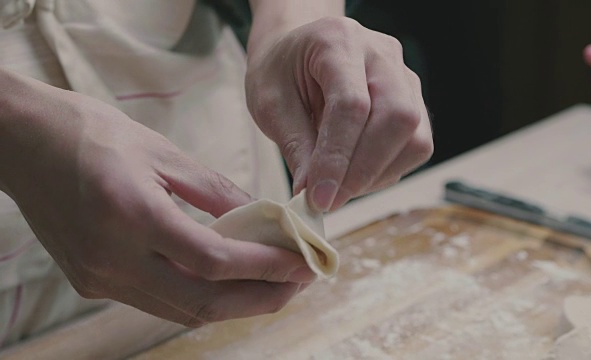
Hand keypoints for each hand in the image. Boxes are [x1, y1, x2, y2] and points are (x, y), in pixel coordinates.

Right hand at [0, 71, 315, 326]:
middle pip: (204, 302)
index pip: (215, 261)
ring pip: (182, 310)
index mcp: (132, 215)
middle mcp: (113, 258)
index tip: (303, 264)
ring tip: (272, 285)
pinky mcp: (92, 282)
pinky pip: (158, 302)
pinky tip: (226, 281)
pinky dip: (199, 295)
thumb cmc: (89, 133)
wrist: (20, 143)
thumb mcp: (162, 152)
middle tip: (298, 283)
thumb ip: (215, 191)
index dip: (266, 267)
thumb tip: (261, 218)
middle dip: (261, 299)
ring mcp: (99, 277)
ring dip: (234, 304)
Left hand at [245, 16, 433, 211]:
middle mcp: (382, 53)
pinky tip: (356, 175)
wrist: (299, 52)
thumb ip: (295, 146)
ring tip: (340, 188)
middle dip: (364, 171)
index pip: (352, 105)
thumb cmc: (281, 73)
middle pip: (398, 118)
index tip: (319, 197)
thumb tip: (313, 195)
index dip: (338, 158)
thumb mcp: (270, 104)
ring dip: (378, 175)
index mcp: (339, 42)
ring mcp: (404, 76)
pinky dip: (387, 171)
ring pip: (415, 137)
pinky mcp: (414, 100)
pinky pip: (416, 145)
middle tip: (330, 200)